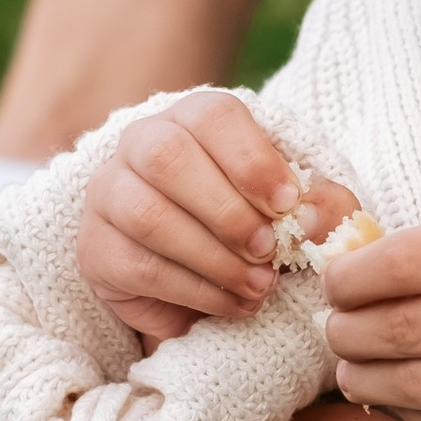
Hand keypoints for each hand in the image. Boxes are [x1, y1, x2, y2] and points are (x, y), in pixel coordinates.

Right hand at [76, 91, 356, 346]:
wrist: (209, 281)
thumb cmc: (260, 227)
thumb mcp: (303, 212)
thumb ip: (323, 205)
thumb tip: (310, 219)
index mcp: (193, 117)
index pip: (213, 117)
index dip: (252, 160)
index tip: (287, 205)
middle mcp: (141, 143)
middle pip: (168, 157)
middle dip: (228, 212)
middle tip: (270, 253)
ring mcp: (109, 194)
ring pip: (149, 215)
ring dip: (214, 258)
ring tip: (258, 286)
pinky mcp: (96, 249)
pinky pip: (139, 266)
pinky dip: (196, 291)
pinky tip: (232, 304)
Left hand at [322, 211, 420, 420]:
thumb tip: (344, 274)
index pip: (402, 262)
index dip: (350, 277)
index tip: (335, 283)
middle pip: (399, 326)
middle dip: (347, 331)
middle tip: (336, 330)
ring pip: (409, 381)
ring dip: (361, 375)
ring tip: (351, 366)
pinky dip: (400, 410)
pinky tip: (394, 395)